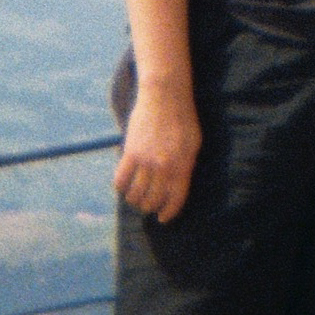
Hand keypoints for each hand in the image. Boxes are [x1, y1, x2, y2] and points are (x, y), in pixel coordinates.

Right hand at [115, 81, 201, 224]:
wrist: (165, 96)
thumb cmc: (182, 118)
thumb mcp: (193, 144)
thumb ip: (186, 166)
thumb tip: (177, 186)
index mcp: (183, 165)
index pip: (175, 199)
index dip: (168, 213)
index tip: (163, 218)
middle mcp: (165, 167)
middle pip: (152, 200)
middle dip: (149, 207)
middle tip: (147, 206)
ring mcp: (146, 160)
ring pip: (135, 194)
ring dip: (134, 200)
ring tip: (135, 197)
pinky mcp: (130, 152)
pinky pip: (121, 180)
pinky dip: (120, 188)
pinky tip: (123, 187)